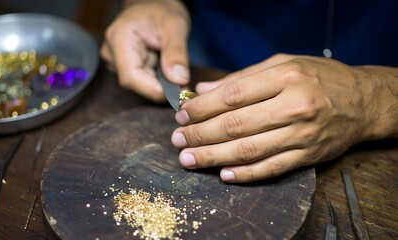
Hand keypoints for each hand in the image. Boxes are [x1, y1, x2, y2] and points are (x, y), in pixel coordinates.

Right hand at [101, 0, 189, 101]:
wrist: (152, 2)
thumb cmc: (162, 9)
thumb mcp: (175, 26)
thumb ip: (176, 53)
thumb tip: (180, 80)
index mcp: (119, 38)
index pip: (131, 76)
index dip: (154, 89)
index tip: (178, 93)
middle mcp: (112, 52)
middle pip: (135, 82)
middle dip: (161, 87)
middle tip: (184, 87)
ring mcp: (116, 60)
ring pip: (139, 84)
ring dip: (160, 84)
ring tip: (177, 74)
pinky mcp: (124, 65)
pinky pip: (141, 79)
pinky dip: (158, 80)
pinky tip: (168, 72)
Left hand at [171, 54, 397, 182]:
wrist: (363, 101)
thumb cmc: (320, 77)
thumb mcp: (283, 63)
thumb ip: (243, 77)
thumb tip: (204, 90)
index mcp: (285, 77)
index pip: (233, 95)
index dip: (203, 107)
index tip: (182, 113)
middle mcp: (293, 106)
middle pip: (235, 125)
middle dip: (200, 134)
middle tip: (178, 139)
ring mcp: (301, 134)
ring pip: (248, 150)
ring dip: (213, 157)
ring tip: (188, 159)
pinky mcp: (308, 156)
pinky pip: (271, 169)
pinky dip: (245, 174)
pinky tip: (222, 174)